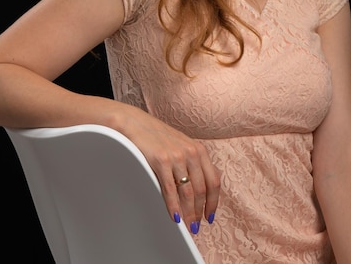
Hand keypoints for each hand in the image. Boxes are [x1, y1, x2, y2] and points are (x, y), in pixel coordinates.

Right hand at [121, 109, 219, 232]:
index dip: (213, 202)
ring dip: (189, 213)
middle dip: (200, 212)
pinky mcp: (161, 161)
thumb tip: (200, 191)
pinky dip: (174, 207)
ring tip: (187, 227)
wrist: (137, 124)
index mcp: (199, 150)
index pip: (213, 181)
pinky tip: (175, 217)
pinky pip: (170, 190)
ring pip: (188, 192)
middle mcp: (191, 152)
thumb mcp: (182, 146)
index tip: (210, 216)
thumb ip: (193, 163)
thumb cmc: (158, 137)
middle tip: (196, 226)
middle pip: (201, 190)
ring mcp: (177, 156)